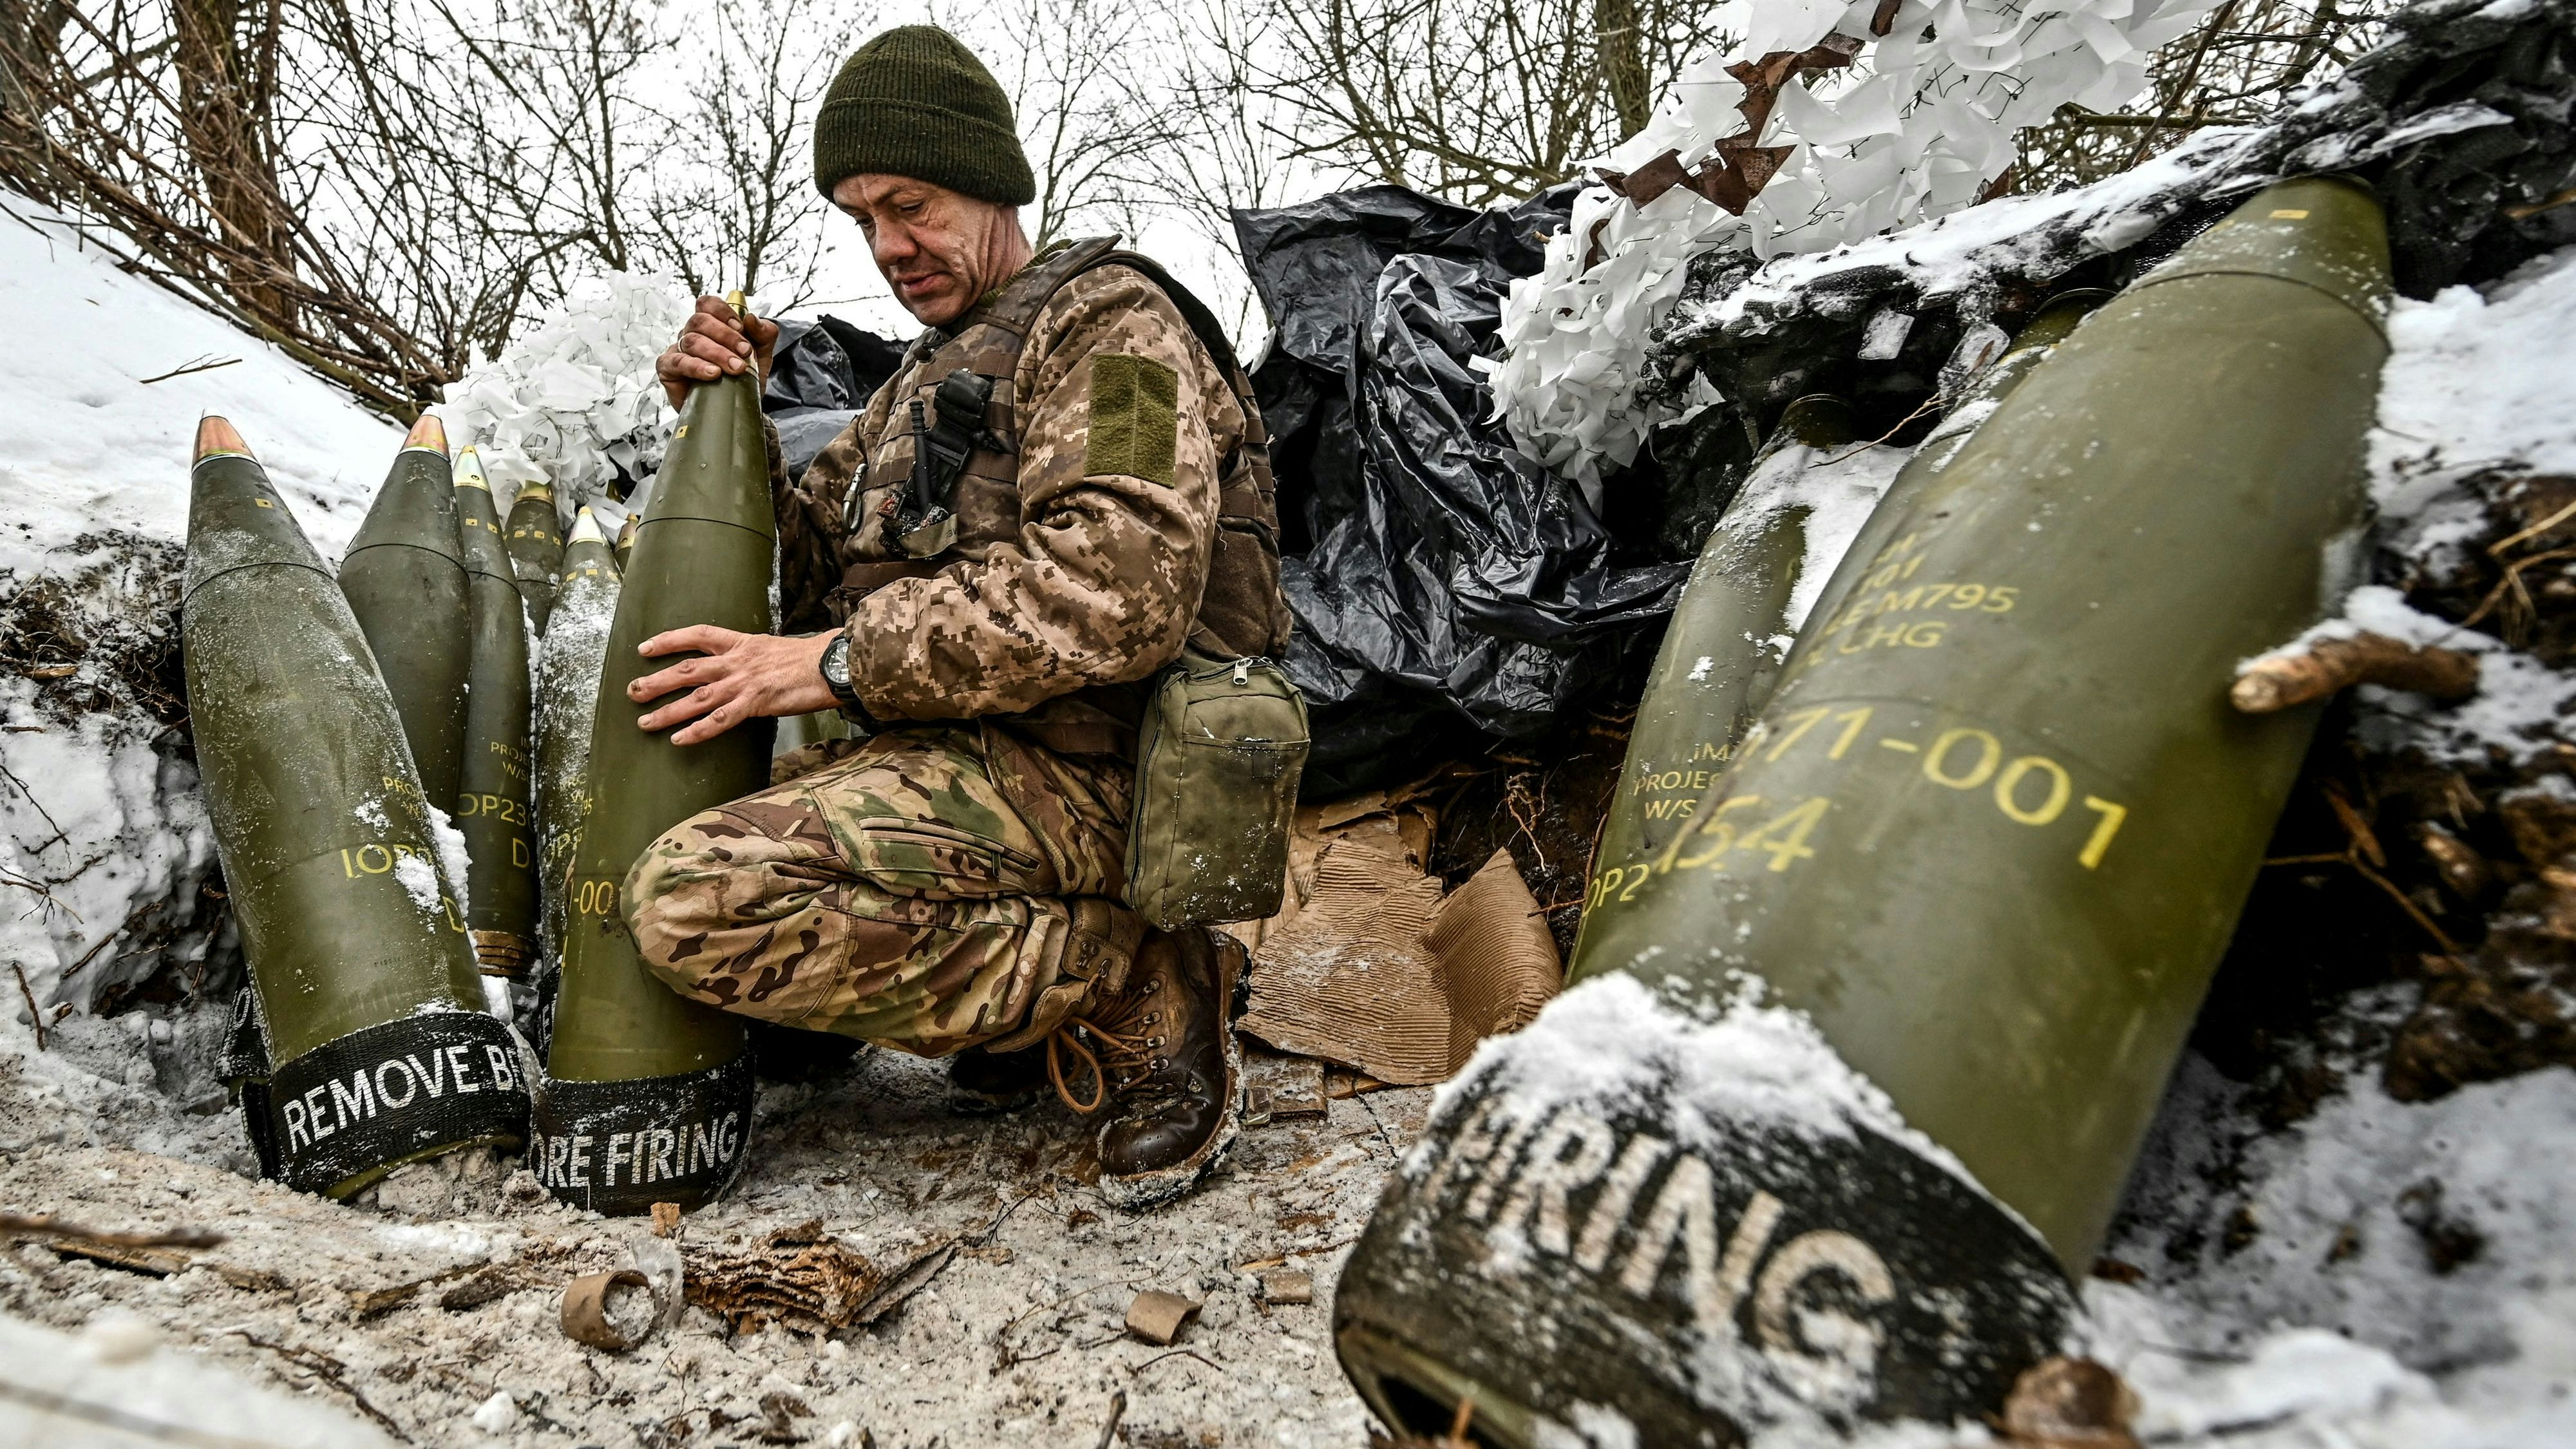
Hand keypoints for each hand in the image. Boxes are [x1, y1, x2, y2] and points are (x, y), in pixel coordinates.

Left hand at [629, 626, 836, 744]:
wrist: (831, 665)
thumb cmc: (809, 659)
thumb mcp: (773, 648)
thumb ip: (752, 657)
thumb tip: (741, 666)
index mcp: (741, 643)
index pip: (698, 634)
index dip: (669, 640)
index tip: (645, 648)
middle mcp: (736, 661)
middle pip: (687, 669)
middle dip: (657, 680)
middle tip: (632, 691)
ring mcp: (743, 682)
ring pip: (696, 697)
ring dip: (667, 710)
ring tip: (644, 721)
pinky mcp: (755, 703)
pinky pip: (719, 720)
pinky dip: (697, 730)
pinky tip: (679, 740)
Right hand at [656, 296, 780, 409]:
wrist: (737, 409)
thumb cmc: (743, 378)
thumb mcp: (761, 355)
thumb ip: (764, 334)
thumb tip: (752, 318)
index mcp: (710, 325)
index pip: (707, 304)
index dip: (722, 311)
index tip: (741, 327)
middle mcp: (691, 334)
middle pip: (699, 321)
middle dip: (725, 336)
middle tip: (745, 352)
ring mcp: (678, 350)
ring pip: (691, 341)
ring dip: (717, 353)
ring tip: (735, 368)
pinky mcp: (669, 369)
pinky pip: (677, 362)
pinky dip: (696, 367)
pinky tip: (712, 374)